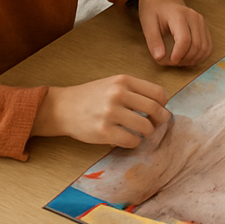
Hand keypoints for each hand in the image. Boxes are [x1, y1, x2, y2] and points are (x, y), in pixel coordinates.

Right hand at [33, 75, 169, 146]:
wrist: (62, 108)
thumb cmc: (92, 96)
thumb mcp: (113, 84)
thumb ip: (135, 90)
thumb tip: (162, 105)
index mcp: (123, 80)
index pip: (158, 92)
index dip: (163, 104)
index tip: (159, 109)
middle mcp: (118, 94)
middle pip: (155, 109)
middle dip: (160, 120)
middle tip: (156, 124)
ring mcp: (110, 113)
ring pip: (146, 127)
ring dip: (147, 132)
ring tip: (141, 132)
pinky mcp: (103, 131)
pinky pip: (132, 140)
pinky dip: (134, 142)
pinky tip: (128, 139)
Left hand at [137, 0, 212, 65]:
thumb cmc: (154, 11)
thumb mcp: (147, 24)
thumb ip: (153, 41)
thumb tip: (160, 58)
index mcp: (178, 15)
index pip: (184, 40)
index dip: (178, 55)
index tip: (169, 62)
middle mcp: (194, 17)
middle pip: (197, 45)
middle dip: (185, 59)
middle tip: (172, 63)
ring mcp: (201, 21)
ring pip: (205, 47)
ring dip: (194, 59)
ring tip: (180, 61)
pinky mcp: (204, 26)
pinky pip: (209, 45)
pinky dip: (201, 56)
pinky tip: (190, 59)